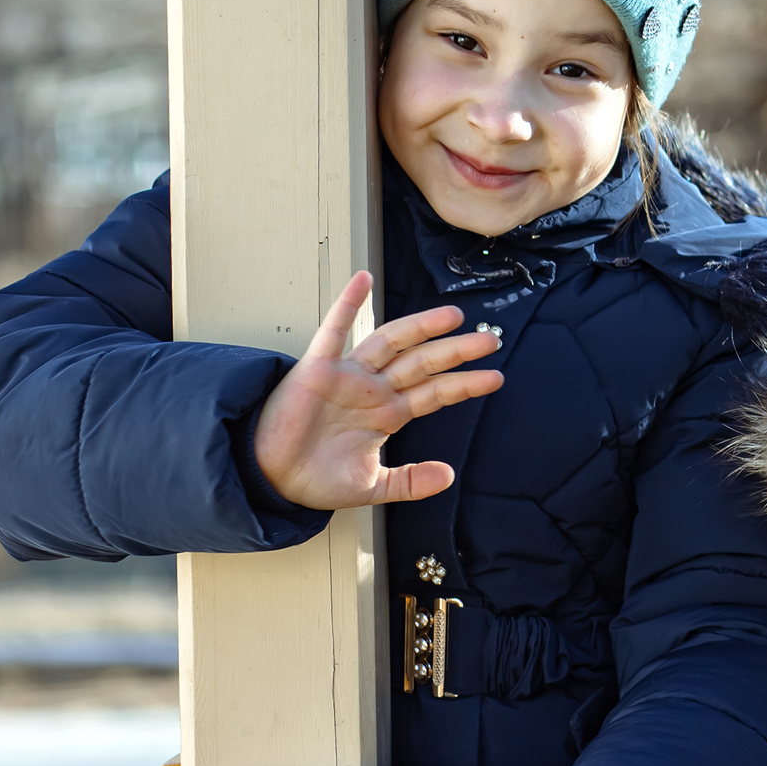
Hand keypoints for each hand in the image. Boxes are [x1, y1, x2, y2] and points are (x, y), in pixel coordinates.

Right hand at [250, 271, 503, 509]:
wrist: (271, 480)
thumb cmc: (316, 477)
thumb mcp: (371, 486)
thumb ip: (409, 482)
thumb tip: (449, 476)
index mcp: (389, 414)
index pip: (435, 393)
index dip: (464, 384)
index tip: (495, 378)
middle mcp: (373, 389)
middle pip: (422, 363)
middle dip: (455, 351)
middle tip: (490, 340)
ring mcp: (347, 376)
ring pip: (391, 343)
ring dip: (421, 327)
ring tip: (453, 316)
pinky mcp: (317, 370)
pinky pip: (332, 332)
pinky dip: (347, 304)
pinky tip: (363, 279)